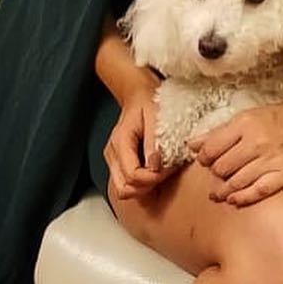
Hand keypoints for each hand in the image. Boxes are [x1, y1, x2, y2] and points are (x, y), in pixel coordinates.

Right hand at [105, 79, 174, 200]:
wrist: (138, 94)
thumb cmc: (148, 101)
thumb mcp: (155, 115)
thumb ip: (154, 141)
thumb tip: (155, 165)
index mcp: (120, 142)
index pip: (133, 176)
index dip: (153, 178)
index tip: (170, 168)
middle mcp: (112, 153)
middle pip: (124, 189)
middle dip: (148, 186)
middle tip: (167, 171)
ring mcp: (113, 159)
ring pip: (124, 189)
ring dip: (145, 187)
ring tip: (163, 170)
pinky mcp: (118, 162)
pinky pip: (127, 182)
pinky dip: (142, 182)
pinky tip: (156, 169)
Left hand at [189, 99, 282, 206]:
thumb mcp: (252, 116)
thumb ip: (221, 131)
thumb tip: (192, 144)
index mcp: (246, 123)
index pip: (211, 148)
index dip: (203, 158)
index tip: (205, 161)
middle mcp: (257, 141)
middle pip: (221, 167)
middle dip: (215, 173)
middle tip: (217, 174)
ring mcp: (272, 159)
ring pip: (236, 182)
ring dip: (224, 190)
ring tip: (219, 193)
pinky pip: (257, 191)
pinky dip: (242, 199)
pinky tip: (234, 201)